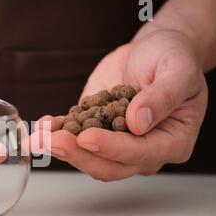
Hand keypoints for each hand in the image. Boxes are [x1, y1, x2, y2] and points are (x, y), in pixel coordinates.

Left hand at [37, 30, 207, 180]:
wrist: (152, 50)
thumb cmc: (173, 59)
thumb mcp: (178, 70)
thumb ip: (163, 96)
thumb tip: (138, 122)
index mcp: (171, 142)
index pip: (139, 153)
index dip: (111, 148)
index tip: (86, 137)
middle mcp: (143, 150)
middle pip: (108, 165)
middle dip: (78, 155)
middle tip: (52, 141)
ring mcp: (116, 143)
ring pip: (87, 156)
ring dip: (61, 148)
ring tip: (38, 137)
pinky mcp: (94, 129)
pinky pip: (74, 137)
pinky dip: (56, 133)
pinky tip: (42, 126)